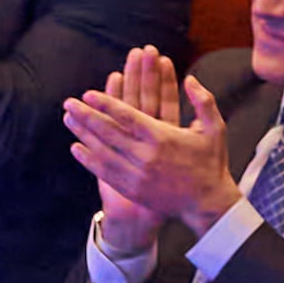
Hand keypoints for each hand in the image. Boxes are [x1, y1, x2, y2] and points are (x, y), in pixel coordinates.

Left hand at [62, 60, 237, 233]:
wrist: (207, 204)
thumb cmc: (211, 163)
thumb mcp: (215, 128)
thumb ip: (203, 101)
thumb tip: (189, 78)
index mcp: (163, 137)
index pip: (127, 116)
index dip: (106, 103)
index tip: (89, 93)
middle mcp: (146, 155)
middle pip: (108, 132)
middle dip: (86, 115)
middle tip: (69, 102)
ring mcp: (137, 174)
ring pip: (102, 151)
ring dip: (83, 134)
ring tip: (68, 119)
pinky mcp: (133, 190)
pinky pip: (105, 172)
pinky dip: (88, 160)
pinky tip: (76, 148)